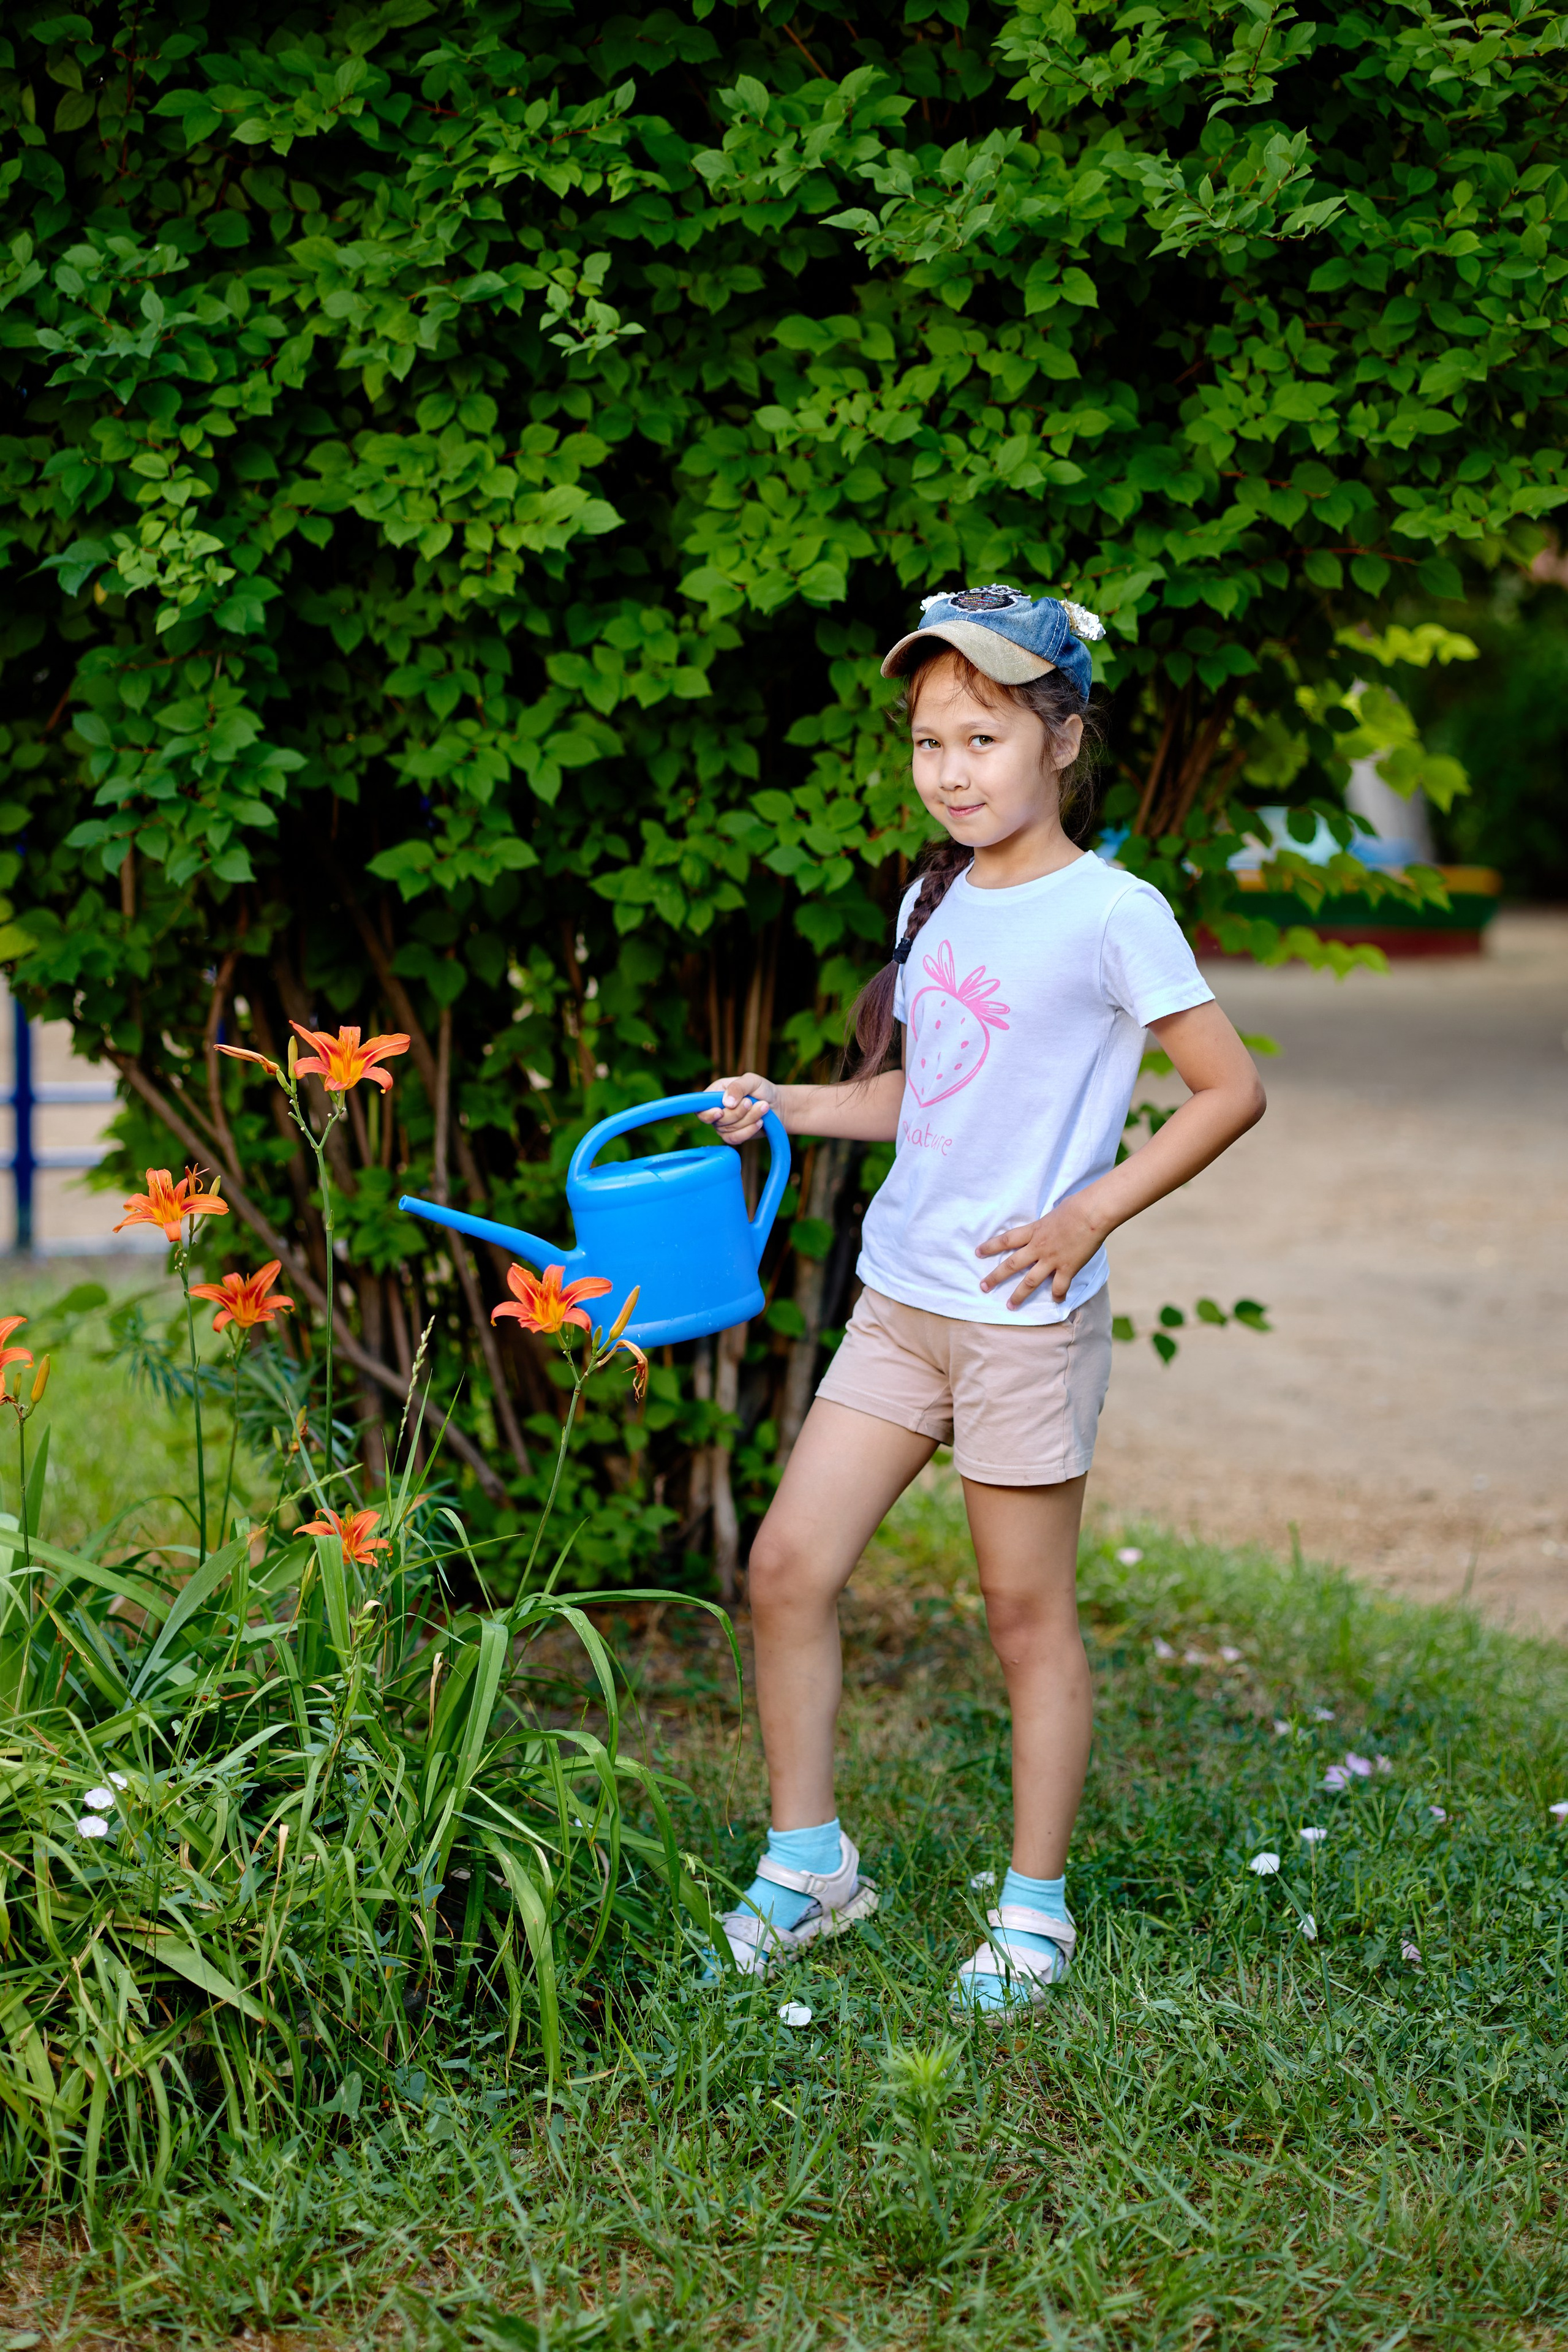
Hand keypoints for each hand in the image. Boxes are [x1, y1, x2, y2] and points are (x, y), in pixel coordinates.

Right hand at [699, 1071, 775, 1146]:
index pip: (700, 1107)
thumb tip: (726, 1103)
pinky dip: (749, 1130)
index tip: (720, 1111)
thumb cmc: (762, 1090)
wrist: (777, 1105)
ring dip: (749, 1118)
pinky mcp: (733, 1136)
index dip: (707, 1113)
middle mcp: (716, 1109)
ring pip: (729, 1129)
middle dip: (738, 1113)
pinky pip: (736, 1138)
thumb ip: (738, 1087)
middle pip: (718, 1120)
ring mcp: (723, 1125)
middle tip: (751, 1102)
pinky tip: (760, 1121)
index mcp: (715, 1093)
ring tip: (763, 1107)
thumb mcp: (752, 1081)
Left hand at [976, 1195, 1103, 1309]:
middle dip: (995, 1277)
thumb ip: (1047, 1223)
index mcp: (1033, 1231)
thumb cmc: (1076, 1205)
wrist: (1092, 1212)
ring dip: (1019, 1295)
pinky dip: (1057, 1295)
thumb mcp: (1053, 1213)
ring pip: (1030, 1281)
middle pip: (1011, 1264)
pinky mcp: (1067, 1267)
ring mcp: (1052, 1259)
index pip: (1006, 1240)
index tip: (978, 1252)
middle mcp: (1038, 1247)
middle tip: (983, 1287)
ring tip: (1011, 1306)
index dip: (990, 1247)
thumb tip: (1049, 1223)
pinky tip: (1056, 1301)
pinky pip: (1059, 1286)